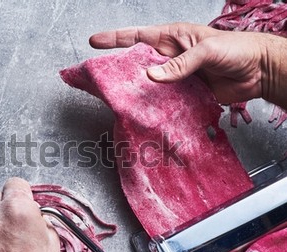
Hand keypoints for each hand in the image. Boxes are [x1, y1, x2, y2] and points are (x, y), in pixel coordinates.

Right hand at [89, 22, 286, 107]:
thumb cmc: (237, 49)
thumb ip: (180, 64)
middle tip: (99, 78)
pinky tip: (143, 112)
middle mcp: (170, 58)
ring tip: (117, 99)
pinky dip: (153, 107)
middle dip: (118, 69)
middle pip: (138, 63)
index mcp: (173, 38)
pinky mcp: (184, 95)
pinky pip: (164, 101)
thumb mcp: (207, 50)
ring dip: (135, 92)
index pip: (138, 37)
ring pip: (148, 85)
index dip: (115, 39)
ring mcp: (176, 77)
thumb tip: (152, 76)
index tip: (95, 42)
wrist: (259, 72)